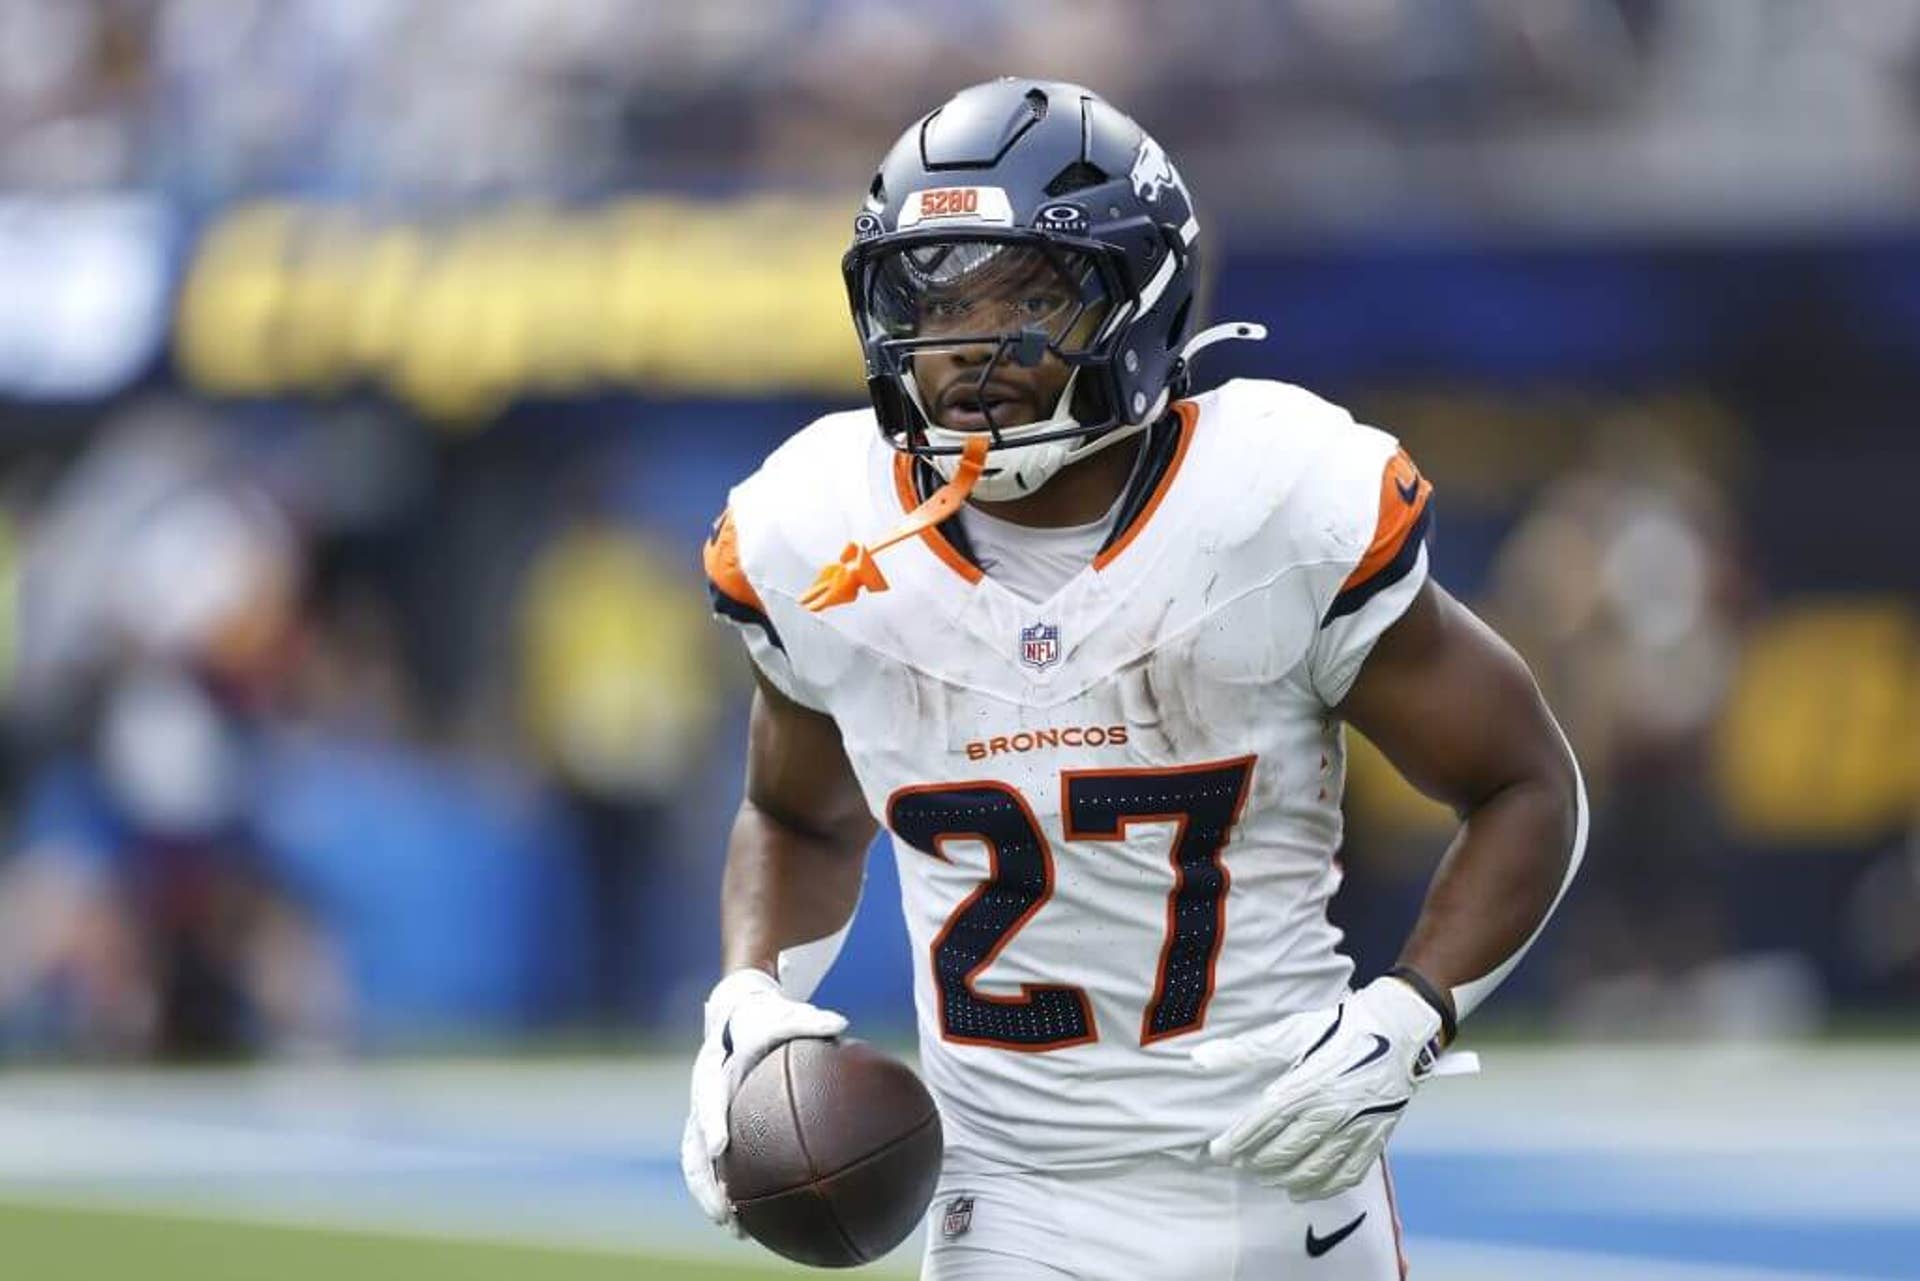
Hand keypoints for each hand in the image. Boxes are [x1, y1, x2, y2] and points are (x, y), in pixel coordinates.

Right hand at [681, 967, 847, 1227]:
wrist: (736, 1017)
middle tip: (725, 1210)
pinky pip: (713, 1164)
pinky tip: (753, 1216)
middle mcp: (702, 1097)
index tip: (721, 1147)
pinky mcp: (713, 1129)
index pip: (707, 1096)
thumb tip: (841, 1022)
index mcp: (713, 1068)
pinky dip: (727, 1189)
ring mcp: (703, 1116)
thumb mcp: (784, 1015)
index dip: (711, 1121)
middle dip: (706, 1181)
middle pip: (694, 1145)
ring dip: (711, 1196)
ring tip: (734, 1227)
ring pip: (697, 1163)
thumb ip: (809, 1020)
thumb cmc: (765, 1019)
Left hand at [1189, 976, 1444, 1200]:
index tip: (1216, 1152)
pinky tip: (1304, 1190)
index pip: (1263, 1122)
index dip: (1237, 1141)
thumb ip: (1245, 1050)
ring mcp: (1357, 1128)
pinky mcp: (1376, 1137)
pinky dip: (1323, 1189)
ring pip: (1314, 1168)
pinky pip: (1347, 1174)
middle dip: (1256, 1161)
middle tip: (1238, 1164)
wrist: (1398, 1029)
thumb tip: (1199, 1059)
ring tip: (1265, 1178)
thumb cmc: (1339, 1028)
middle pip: (1286, 1150)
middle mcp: (1332, 1110)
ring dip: (1285, 1178)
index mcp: (1308, 1083)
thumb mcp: (1290, 1032)